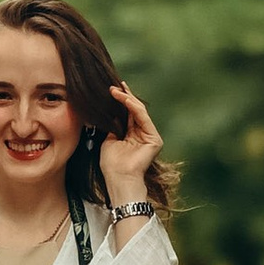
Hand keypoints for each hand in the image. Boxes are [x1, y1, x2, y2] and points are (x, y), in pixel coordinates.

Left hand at [99, 80, 161, 210]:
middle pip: (135, 110)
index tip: (112, 89)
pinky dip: (134, 108)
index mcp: (132, 135)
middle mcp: (143, 134)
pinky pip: (143, 118)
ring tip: (115, 91)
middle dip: (125, 96)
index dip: (121, 101)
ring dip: (127, 99)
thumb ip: (113, 126)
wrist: (118, 178)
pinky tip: (124, 100)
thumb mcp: (109, 139)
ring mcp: (150, 136)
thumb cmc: (112, 164)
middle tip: (114, 86)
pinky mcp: (155, 139)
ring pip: (139, 112)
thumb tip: (111, 112)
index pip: (128, 114)